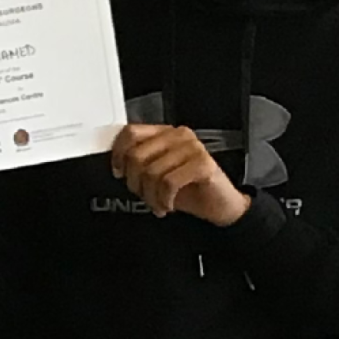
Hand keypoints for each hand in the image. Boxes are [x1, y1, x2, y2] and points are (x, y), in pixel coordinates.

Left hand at [110, 123, 249, 224]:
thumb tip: (116, 164)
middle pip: (137, 155)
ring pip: (152, 172)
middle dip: (135, 182)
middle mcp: (179, 136)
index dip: (118, 153)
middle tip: (143, 195)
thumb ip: (141, 163)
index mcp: (165, 133)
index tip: (118, 171)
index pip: (131, 132)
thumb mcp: (158, 174)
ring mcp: (193, 148)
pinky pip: (168, 182)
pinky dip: (164, 199)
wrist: (222, 206)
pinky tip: (169, 205)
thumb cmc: (190, 190)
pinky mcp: (203, 164)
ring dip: (151, 196)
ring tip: (158, 203)